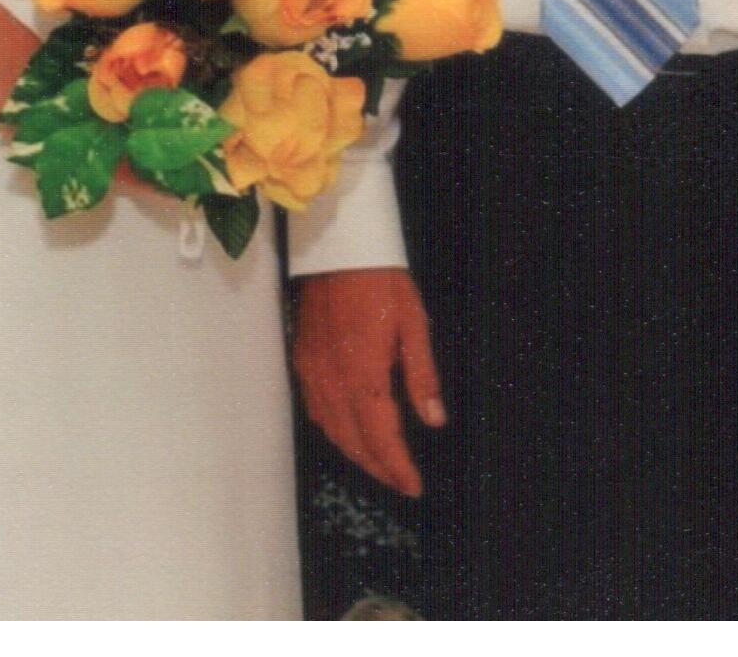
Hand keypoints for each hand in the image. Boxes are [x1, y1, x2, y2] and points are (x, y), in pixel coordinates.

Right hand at [291, 267, 444, 498]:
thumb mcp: (414, 325)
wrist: (338, 250)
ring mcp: (312, 373)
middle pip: (354, 441)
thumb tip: (434, 421)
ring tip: (380, 466)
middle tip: (401, 482)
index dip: (397, 467)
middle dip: (378, 468)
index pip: (381, 436)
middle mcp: (332, 381)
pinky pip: (316, 411)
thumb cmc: (382, 283)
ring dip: (356, 455)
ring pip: (332, 431)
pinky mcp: (302, 362)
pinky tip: (349, 434)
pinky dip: (334, 432)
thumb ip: (422, 377)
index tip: (413, 487)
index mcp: (364, 374)